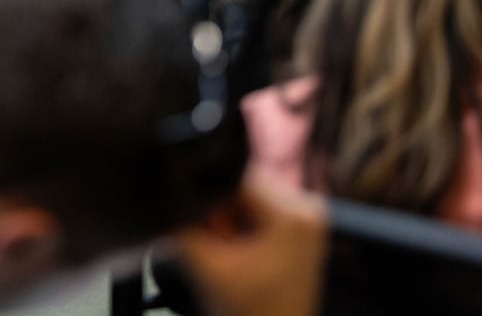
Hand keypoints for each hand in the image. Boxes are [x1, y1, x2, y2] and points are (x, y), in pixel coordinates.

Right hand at [172, 174, 327, 315]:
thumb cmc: (249, 312)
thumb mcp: (205, 265)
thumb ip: (182, 223)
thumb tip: (170, 194)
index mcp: (292, 213)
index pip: (234, 178)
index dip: (210, 200)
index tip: (209, 232)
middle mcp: (309, 205)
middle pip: (245, 184)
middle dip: (224, 209)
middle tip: (222, 245)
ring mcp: (311, 214)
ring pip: (252, 194)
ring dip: (234, 215)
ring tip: (235, 249)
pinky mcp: (305, 224)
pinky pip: (265, 206)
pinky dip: (248, 222)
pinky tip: (246, 249)